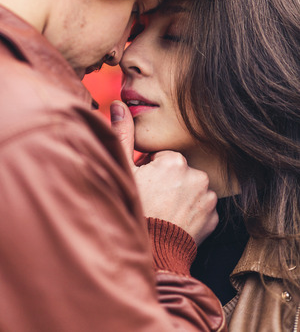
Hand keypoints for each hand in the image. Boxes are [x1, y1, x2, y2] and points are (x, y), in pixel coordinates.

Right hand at [110, 101, 217, 245]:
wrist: (150, 253)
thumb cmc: (134, 210)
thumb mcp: (123, 171)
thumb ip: (123, 134)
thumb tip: (118, 105)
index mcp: (175, 161)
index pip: (165, 158)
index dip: (152, 171)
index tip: (146, 186)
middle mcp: (197, 175)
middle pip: (181, 172)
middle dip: (169, 181)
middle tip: (155, 200)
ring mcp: (208, 198)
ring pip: (193, 188)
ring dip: (183, 195)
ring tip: (165, 211)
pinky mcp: (214, 217)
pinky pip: (203, 207)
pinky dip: (193, 211)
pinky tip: (177, 220)